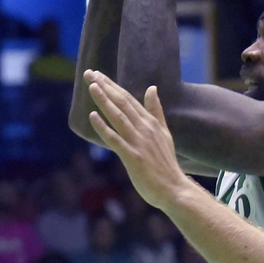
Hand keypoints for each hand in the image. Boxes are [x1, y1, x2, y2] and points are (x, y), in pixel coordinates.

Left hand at [85, 71, 192, 206]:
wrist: (174, 189)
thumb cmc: (166, 164)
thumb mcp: (164, 133)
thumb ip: (156, 111)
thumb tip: (152, 88)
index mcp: (150, 122)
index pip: (128, 99)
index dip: (112, 85)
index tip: (97, 74)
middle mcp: (144, 129)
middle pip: (122, 103)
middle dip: (105, 87)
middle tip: (89, 73)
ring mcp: (138, 142)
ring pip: (118, 117)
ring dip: (104, 101)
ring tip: (92, 86)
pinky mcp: (133, 157)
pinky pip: (115, 140)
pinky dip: (104, 127)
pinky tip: (92, 116)